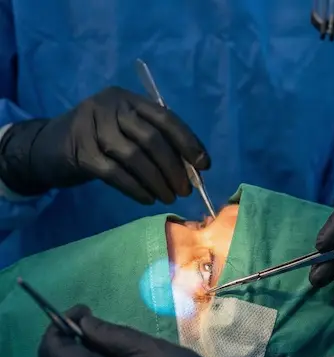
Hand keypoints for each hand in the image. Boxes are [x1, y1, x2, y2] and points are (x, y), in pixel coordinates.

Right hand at [0, 87, 208, 203]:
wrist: (47, 147)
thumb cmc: (99, 140)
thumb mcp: (127, 131)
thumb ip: (156, 142)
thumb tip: (192, 168)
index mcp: (129, 98)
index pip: (166, 118)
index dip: (189, 142)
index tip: (204, 165)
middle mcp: (111, 106)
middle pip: (152, 138)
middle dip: (174, 168)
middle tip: (185, 190)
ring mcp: (92, 126)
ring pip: (134, 156)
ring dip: (157, 181)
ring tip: (169, 198)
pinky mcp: (80, 151)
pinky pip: (115, 173)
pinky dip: (135, 188)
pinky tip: (147, 199)